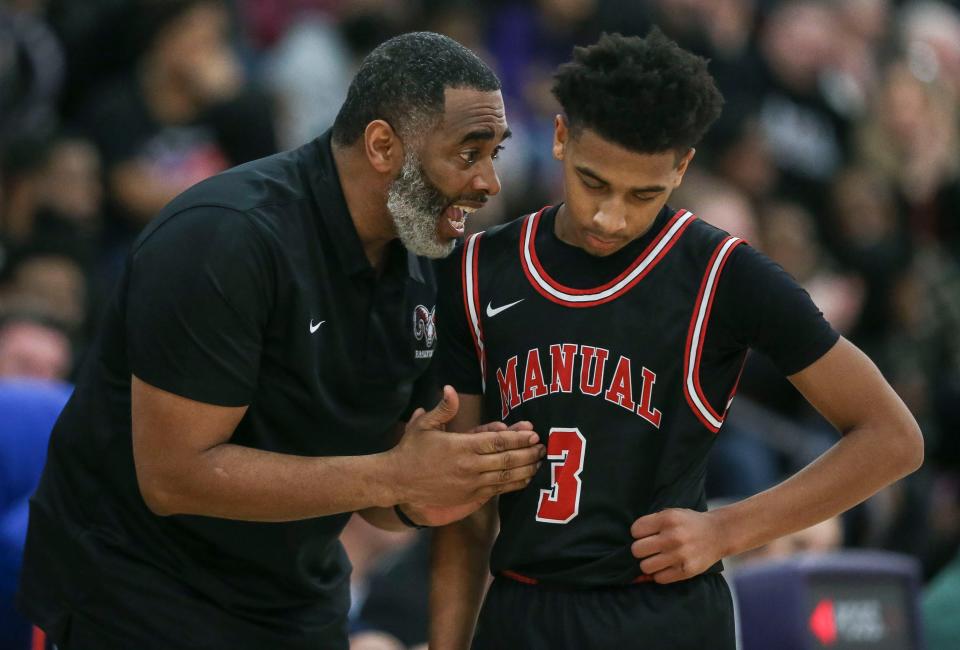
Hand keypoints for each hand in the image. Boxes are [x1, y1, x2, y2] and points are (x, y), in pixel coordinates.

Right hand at [402, 420, 533, 525]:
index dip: (518, 438)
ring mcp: (471, 484)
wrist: (397, 481)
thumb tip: (450, 389)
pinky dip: (514, 485)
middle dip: (528, 453)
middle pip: (507, 460)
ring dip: (526, 470)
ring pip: (505, 477)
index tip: (533, 433)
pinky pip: (498, 491)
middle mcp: (469, 466)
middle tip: (543, 447)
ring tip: (540, 463)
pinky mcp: (470, 497)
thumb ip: (443, 408)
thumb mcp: (423, 425)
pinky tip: (525, 479)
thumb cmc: (411, 450)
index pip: (497, 442)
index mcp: (461, 446)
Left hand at [630, 508, 725, 583]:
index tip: (645, 534)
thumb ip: (651, 524)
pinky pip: (659, 578)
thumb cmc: (689, 523)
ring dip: (648, 563)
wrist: (719, 533)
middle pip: (637, 550)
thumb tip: (629, 545)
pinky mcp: (686, 571)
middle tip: (649, 548)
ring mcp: (680, 555)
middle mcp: (673, 537)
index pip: (636, 530)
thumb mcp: (671, 513)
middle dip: (640, 549)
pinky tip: (666, 566)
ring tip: (657, 558)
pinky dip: (659, 574)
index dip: (638, 533)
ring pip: (645, 566)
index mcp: (668, 519)